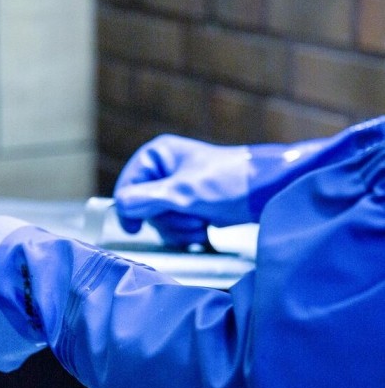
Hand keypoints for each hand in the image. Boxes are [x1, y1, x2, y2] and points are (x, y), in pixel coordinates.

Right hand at [114, 135, 252, 246]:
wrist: (266, 192)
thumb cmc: (228, 183)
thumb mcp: (182, 192)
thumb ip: (145, 199)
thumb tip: (120, 207)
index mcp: (157, 156)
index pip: (126, 187)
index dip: (129, 209)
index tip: (135, 228)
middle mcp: (164, 171)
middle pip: (143, 208)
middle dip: (167, 219)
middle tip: (189, 214)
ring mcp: (177, 190)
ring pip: (159, 222)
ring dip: (180, 227)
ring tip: (201, 219)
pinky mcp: (190, 206)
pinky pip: (175, 227)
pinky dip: (188, 231)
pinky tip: (205, 225)